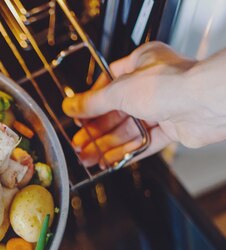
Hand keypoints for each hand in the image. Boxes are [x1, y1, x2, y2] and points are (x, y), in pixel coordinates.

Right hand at [62, 42, 225, 166]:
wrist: (205, 103)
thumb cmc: (171, 84)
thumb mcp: (118, 91)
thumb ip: (92, 102)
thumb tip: (71, 105)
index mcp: (142, 62)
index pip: (109, 82)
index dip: (92, 100)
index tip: (78, 114)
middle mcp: (154, 83)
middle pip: (117, 111)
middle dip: (96, 130)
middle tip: (80, 142)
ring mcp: (164, 106)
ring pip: (129, 129)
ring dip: (106, 145)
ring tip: (88, 156)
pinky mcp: (173, 127)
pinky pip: (144, 142)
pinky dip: (125, 152)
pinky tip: (109, 160)